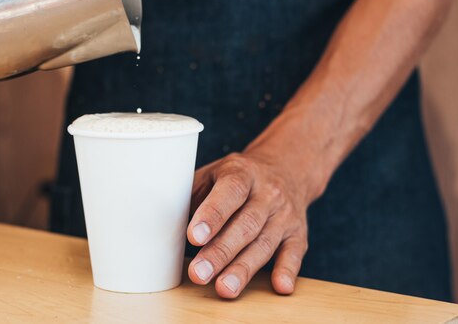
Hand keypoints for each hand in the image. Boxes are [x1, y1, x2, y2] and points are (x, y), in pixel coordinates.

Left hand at [186, 149, 320, 298]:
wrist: (285, 168)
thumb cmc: (236, 179)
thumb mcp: (212, 174)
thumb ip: (190, 196)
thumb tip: (159, 223)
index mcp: (242, 172)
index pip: (230, 191)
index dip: (212, 214)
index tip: (194, 237)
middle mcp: (267, 192)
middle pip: (245, 224)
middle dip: (221, 251)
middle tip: (199, 273)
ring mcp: (284, 214)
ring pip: (265, 242)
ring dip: (244, 268)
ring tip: (224, 288)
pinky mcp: (298, 233)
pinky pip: (294, 253)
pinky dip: (288, 270)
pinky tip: (280, 286)